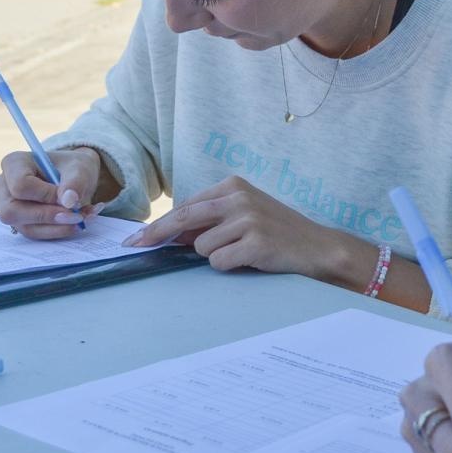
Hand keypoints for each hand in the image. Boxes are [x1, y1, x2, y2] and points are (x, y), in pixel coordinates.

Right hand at [0, 147, 102, 239]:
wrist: (76, 177)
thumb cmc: (72, 167)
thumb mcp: (80, 168)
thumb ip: (75, 182)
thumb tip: (69, 202)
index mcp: (14, 164)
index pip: (20, 185)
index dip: (46, 195)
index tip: (69, 198)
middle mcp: (4, 187)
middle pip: (12, 211)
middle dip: (48, 217)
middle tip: (77, 216)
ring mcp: (9, 207)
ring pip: (25, 227)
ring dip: (58, 227)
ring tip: (82, 217)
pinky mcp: (20, 223)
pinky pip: (35, 234)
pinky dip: (59, 231)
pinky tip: (77, 222)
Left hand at [124, 175, 331, 275]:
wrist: (317, 247)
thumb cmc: (277, 232)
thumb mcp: (245, 215)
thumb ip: (211, 219)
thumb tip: (170, 235)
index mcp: (233, 186)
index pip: (186, 206)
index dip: (160, 224)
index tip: (138, 237)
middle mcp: (239, 198)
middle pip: (183, 219)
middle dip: (156, 234)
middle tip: (134, 245)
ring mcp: (248, 219)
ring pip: (202, 247)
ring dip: (216, 256)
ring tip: (242, 252)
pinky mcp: (256, 243)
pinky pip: (219, 262)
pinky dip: (229, 266)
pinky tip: (250, 260)